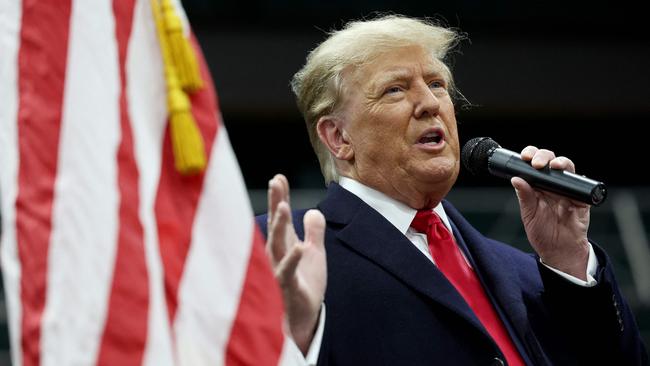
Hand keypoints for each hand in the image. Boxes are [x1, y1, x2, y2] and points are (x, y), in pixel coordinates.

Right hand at [266, 174, 326, 353]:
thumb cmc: (306, 284)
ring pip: (277, 245)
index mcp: (287, 244)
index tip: (279, 177)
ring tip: (284, 207)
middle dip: (276, 204)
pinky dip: (292, 259)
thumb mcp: (315, 253)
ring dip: (280, 226)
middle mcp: (280, 254)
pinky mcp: (287, 286)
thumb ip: (314, 232)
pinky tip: (299, 246)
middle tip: (275, 183)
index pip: (282, 217)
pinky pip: (287, 271)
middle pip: (277, 225)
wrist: (305, 317)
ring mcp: (281, 269)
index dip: (280, 197)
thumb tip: (315, 210)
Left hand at [510, 147, 590, 279]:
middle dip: (543, 156)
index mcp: (537, 185)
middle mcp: (552, 184)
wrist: (559, 250)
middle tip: (537, 163)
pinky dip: (576, 181)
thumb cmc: (542, 232)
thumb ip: (524, 197)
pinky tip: (569, 183)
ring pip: (567, 167)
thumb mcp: (529, 214)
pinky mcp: (581, 198)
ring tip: (554, 166)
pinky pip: (582, 185)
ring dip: (561, 162)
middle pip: (550, 160)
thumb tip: (516, 179)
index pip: (533, 164)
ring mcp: (567, 189)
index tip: (524, 157)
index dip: (530, 155)